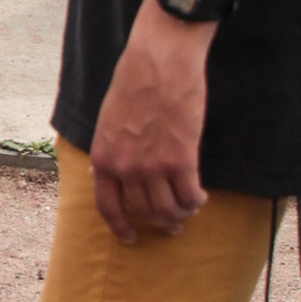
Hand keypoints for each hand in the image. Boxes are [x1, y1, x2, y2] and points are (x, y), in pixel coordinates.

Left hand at [88, 4, 211, 241]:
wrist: (159, 63)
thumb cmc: (134, 84)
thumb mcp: (107, 121)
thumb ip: (107, 151)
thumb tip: (99, 175)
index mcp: (104, 158)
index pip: (107, 206)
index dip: (120, 227)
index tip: (131, 238)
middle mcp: (126, 168)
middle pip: (144, 211)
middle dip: (159, 223)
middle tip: (173, 226)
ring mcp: (153, 166)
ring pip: (168, 208)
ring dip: (181, 214)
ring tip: (189, 210)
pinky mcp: (181, 160)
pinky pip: (190, 195)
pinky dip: (196, 201)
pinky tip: (201, 198)